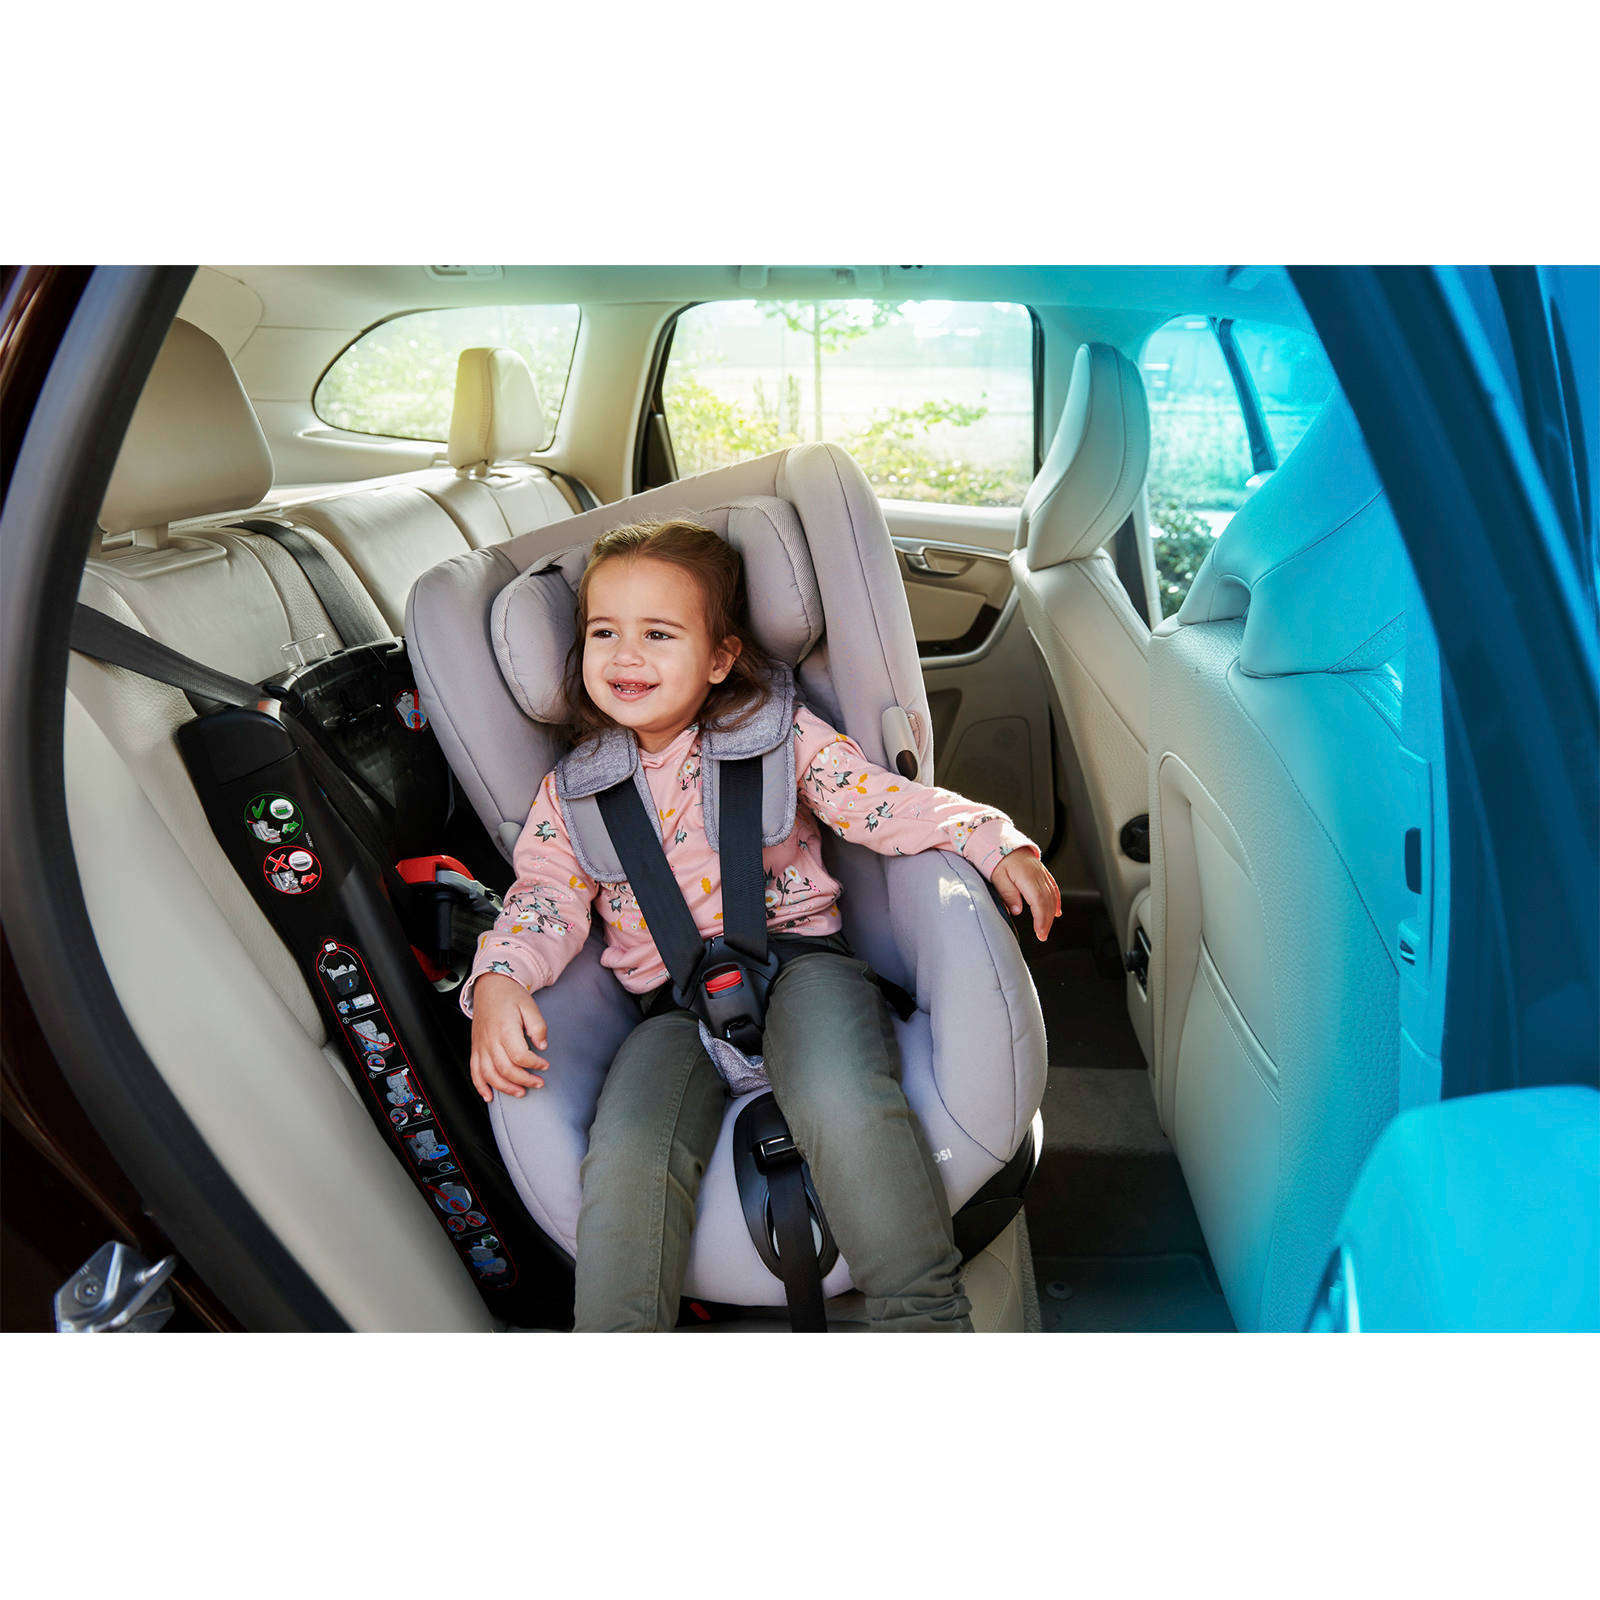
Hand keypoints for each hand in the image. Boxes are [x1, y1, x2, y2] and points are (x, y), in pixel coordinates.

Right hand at [469, 975, 550, 1101]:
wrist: (490, 987)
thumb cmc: (510, 996)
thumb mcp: (530, 1006)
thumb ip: (538, 1027)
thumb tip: (542, 1046)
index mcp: (505, 1029)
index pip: (520, 1056)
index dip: (535, 1064)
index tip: (544, 1065)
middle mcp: (490, 1040)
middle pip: (505, 1069)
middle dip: (524, 1080)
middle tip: (538, 1083)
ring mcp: (481, 1046)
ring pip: (489, 1074)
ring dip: (505, 1088)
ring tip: (521, 1092)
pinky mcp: (475, 1048)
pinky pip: (474, 1071)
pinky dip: (480, 1086)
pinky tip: (489, 1096)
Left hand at [992, 851, 1060, 941]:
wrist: (1000, 840)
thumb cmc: (996, 857)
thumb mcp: (997, 876)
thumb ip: (1008, 893)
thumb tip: (1016, 910)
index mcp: (1027, 876)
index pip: (1038, 901)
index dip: (1041, 919)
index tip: (1040, 932)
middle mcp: (1037, 874)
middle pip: (1048, 901)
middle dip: (1047, 921)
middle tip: (1043, 935)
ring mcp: (1041, 872)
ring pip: (1052, 895)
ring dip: (1051, 913)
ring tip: (1047, 928)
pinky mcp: (1041, 872)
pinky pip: (1053, 887)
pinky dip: (1056, 901)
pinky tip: (1056, 911)